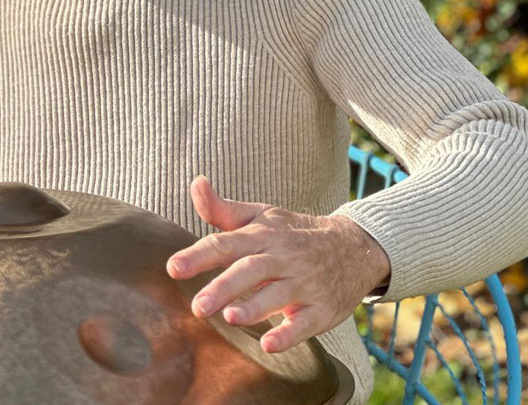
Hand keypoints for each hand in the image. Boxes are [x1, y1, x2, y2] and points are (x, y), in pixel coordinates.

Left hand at [166, 175, 389, 353]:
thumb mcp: (262, 216)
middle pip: (251, 270)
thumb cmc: (294, 233)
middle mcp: (283, 257)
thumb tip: (196, 184)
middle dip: (224, 287)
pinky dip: (289, 334)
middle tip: (198, 307)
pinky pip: (306, 322)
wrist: (355, 247)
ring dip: (255, 307)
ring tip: (230, 318)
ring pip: (278, 295)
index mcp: (263, 235)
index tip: (173, 268)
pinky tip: (269, 344)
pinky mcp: (322, 308)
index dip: (199, 255)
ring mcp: (305, 283)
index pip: (227, 243)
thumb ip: (223, 209)